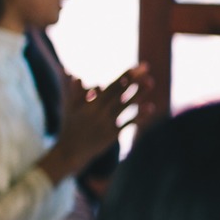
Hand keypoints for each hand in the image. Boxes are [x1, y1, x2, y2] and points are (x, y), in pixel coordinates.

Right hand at [43, 63, 153, 182]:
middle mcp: (100, 113)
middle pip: (120, 93)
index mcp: (90, 105)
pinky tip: (150, 107)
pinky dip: (140, 116)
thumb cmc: (69, 126)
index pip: (110, 88)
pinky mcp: (112, 135)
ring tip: (151, 82)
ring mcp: (107, 124)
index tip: (133, 68)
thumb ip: (73, 91)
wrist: (70, 151)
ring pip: (127, 106)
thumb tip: (75, 75)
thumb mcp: (68, 108)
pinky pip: (129, 123)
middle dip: (134, 80)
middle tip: (146, 68)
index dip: (122, 78)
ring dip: (139, 94)